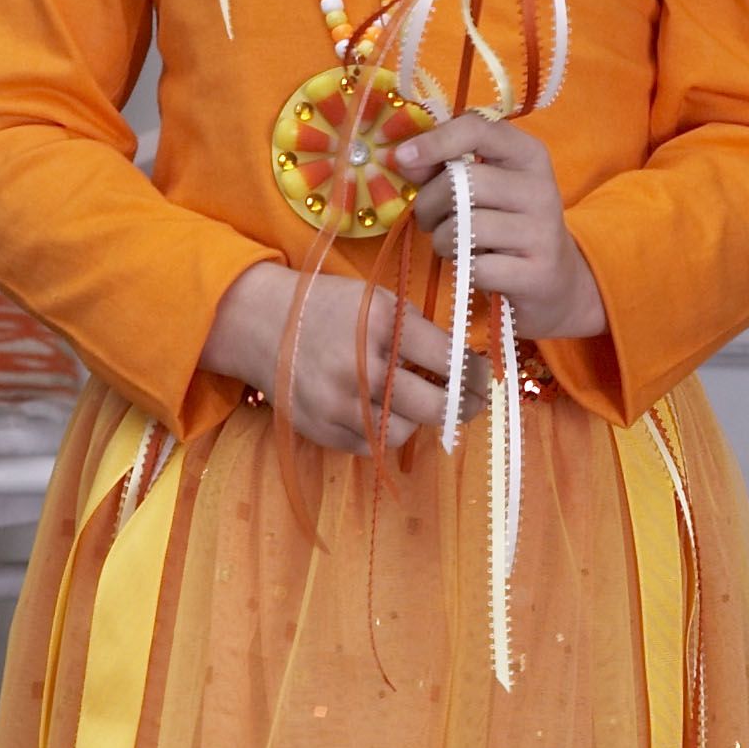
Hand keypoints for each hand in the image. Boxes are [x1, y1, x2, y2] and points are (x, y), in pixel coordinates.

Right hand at [200, 260, 469, 451]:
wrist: (261, 324)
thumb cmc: (328, 307)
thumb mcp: (377, 301)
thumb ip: (418, 331)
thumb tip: (463, 366)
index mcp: (382, 325)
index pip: (450, 360)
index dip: (477, 374)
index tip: (486, 378)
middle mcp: (362, 368)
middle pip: (435, 406)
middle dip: (463, 406)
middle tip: (473, 403)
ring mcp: (340, 404)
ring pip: (405, 432)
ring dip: (419, 420)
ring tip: (419, 403)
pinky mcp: (323, 429)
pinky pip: (372, 447)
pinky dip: (385, 433)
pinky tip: (384, 413)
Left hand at [394, 116, 603, 337]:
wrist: (554, 279)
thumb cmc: (506, 224)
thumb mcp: (484, 188)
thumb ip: (445, 167)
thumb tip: (404, 159)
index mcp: (528, 154)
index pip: (478, 129)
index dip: (434, 141)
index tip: (402, 158)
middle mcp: (540, 188)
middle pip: (463, 183)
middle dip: (429, 203)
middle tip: (428, 219)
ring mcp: (542, 231)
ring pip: (464, 227)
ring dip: (442, 240)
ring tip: (451, 244)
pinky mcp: (537, 272)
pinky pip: (476, 267)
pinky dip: (462, 269)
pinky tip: (473, 267)